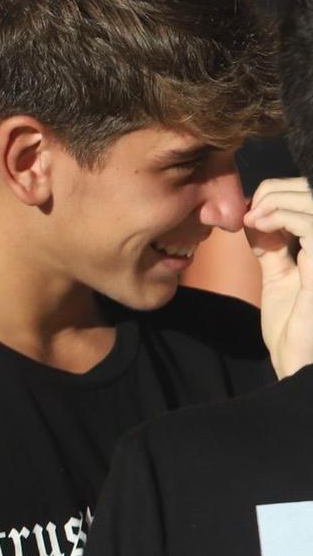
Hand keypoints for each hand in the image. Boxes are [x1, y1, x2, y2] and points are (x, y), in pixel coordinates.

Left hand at [245, 177, 312, 378]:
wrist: (299, 365)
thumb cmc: (294, 328)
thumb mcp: (279, 278)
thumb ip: (272, 247)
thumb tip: (256, 217)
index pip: (312, 197)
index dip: (281, 192)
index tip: (249, 208)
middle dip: (279, 190)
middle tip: (249, 208)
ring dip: (278, 200)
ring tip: (252, 217)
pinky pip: (312, 224)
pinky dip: (283, 214)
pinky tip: (258, 225)